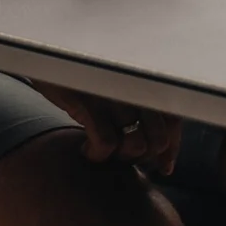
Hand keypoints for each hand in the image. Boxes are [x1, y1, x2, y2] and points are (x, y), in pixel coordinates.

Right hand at [38, 85, 182, 169]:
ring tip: (101, 150)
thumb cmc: (88, 79)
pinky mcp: (90, 102)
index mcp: (147, 81)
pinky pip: (106, 143)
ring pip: (135, 144)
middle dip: (141, 156)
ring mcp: (114, 94)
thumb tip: (164, 162)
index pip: (174, 121)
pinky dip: (97, 155)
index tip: (164, 167)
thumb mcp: (120, 93)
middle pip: (158, 139)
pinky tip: (85, 149)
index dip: (171, 148)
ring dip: (117, 157)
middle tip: (121, 156)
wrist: (51, 58)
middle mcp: (136, 85)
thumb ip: (145, 117)